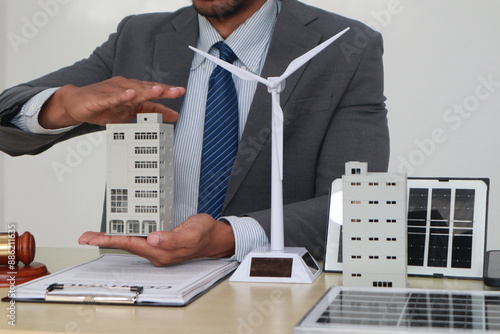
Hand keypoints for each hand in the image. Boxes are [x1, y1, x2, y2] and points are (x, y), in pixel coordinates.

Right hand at [39, 76, 185, 128]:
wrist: (76, 103)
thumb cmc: (103, 105)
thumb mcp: (131, 112)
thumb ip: (153, 112)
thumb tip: (174, 115)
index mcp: (133, 92)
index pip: (152, 91)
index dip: (167, 92)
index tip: (181, 91)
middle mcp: (125, 88)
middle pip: (146, 89)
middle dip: (161, 90)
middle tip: (175, 91)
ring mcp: (113, 92)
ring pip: (132, 91)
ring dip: (145, 90)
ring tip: (158, 90)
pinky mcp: (100, 98)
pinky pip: (112, 97)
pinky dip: (121, 96)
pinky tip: (130, 94)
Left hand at [78, 214, 234, 265]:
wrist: (213, 236)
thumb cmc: (204, 234)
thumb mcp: (192, 233)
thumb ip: (172, 238)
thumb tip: (152, 239)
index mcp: (162, 252)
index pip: (131, 244)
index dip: (112, 240)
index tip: (95, 238)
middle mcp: (156, 252)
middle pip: (125, 245)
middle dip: (104, 241)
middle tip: (85, 237)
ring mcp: (157, 248)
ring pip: (129, 242)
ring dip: (111, 238)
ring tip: (94, 235)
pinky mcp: (158, 242)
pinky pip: (137, 238)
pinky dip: (124, 234)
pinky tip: (118, 230)